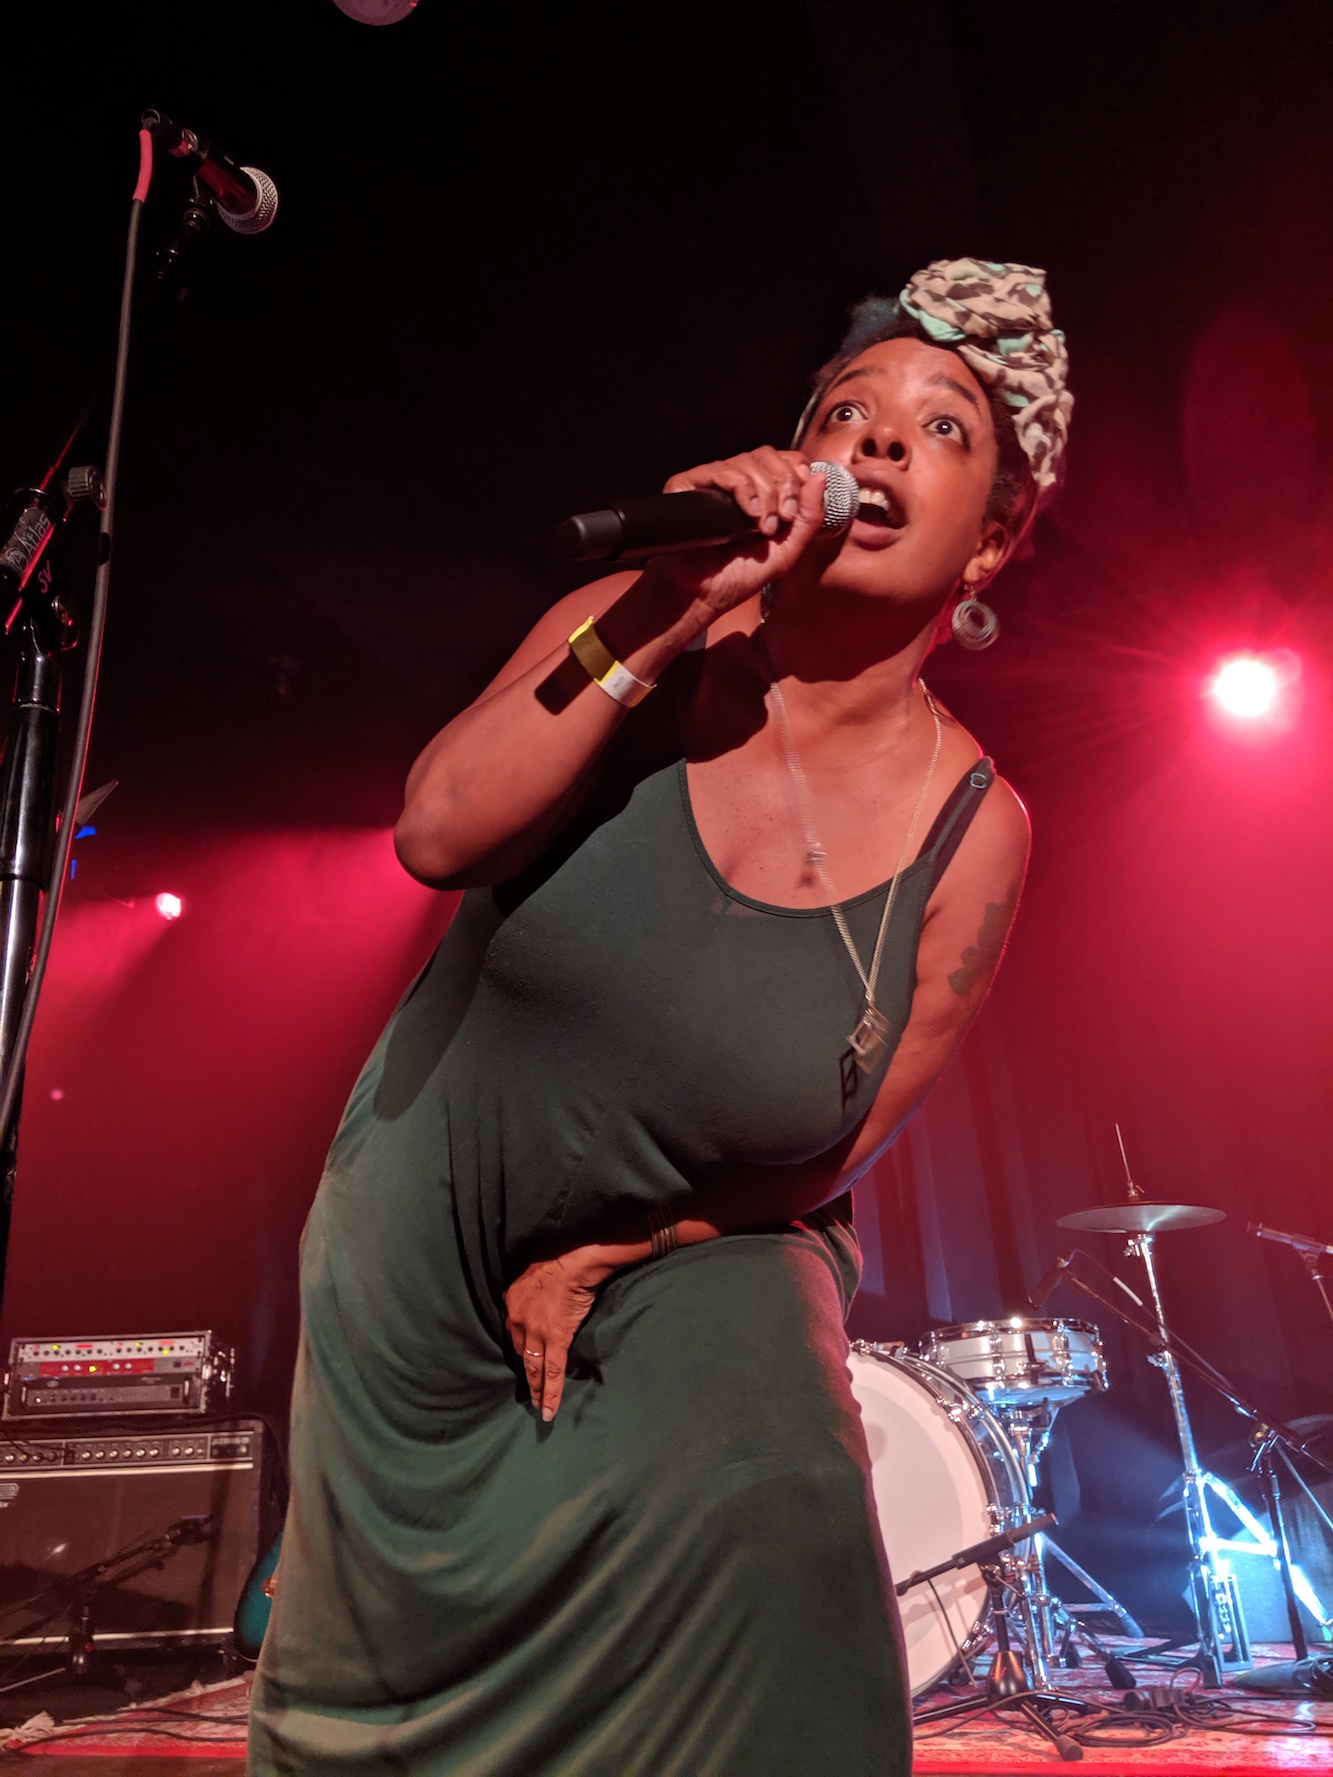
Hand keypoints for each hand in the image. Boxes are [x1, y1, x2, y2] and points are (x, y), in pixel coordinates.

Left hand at [504, 1240, 643, 1420]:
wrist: (576, 1260)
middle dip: (524, 1370)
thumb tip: (537, 1287)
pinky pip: (553, 1372)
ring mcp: (536, 1333)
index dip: (519, 1345)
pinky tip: (549, 1411)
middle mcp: (518, 1320)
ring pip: (534, 1367)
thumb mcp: (533, 1267)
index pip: (512, 1331)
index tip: (524, 1354)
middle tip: (527, 1388)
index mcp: (512, 1301)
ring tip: (537, 1406)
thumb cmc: (558, 1256)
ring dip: (535, 1388)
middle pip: (520, 1351)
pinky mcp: (556, 1341)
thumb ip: (531, 1284)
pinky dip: (550, 1394)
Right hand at [645, 447, 829, 620]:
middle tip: (783, 517)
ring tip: (763, 526)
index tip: (797, 504)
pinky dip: (743, 489)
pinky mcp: (688, 485)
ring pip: (748, 461)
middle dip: (784, 484)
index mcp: (761, 492)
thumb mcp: (788, 550)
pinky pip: (721, 470)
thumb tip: (820, 475)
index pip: (785, 459)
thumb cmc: (740, 576)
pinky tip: (749, 514)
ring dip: (765, 493)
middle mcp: (737, 481)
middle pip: (769, 455)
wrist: (705, 595)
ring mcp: (712, 481)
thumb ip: (809, 517)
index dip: (797, 472)